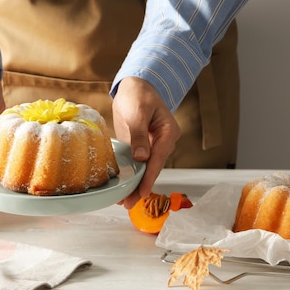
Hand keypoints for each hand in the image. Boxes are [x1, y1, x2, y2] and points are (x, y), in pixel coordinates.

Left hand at [112, 77, 180, 208]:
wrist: (133, 85)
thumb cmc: (138, 94)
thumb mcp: (138, 111)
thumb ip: (139, 134)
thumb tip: (142, 158)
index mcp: (168, 133)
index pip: (158, 159)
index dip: (149, 177)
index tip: (142, 192)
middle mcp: (162, 142)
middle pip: (152, 168)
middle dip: (141, 187)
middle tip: (128, 204)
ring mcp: (151, 145)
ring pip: (145, 169)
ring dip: (135, 184)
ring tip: (123, 202)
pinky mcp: (140, 146)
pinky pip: (137, 164)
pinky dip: (131, 175)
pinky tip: (122, 187)